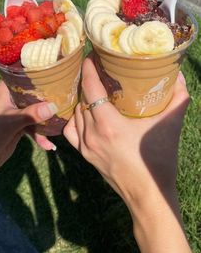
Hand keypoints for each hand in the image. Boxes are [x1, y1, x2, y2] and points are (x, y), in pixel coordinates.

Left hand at [0, 81, 56, 190]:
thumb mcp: (11, 122)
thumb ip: (32, 114)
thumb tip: (54, 106)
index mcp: (7, 89)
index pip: (25, 76)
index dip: (40, 74)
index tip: (58, 73)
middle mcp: (13, 97)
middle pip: (35, 93)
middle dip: (49, 98)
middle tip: (67, 98)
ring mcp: (17, 111)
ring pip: (37, 110)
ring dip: (47, 119)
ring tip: (61, 124)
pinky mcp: (20, 125)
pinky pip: (35, 126)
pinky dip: (41, 135)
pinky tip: (49, 146)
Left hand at [64, 57, 191, 252]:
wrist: (149, 196)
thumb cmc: (159, 161)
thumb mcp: (170, 126)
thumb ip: (178, 98)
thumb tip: (180, 77)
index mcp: (108, 125)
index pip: (91, 89)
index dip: (88, 70)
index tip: (90, 56)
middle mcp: (92, 134)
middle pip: (81, 99)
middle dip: (86, 81)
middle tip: (94, 68)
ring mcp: (86, 147)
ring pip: (75, 114)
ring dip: (81, 99)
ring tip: (91, 88)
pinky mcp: (86, 156)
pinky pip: (72, 132)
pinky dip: (76, 118)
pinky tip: (86, 113)